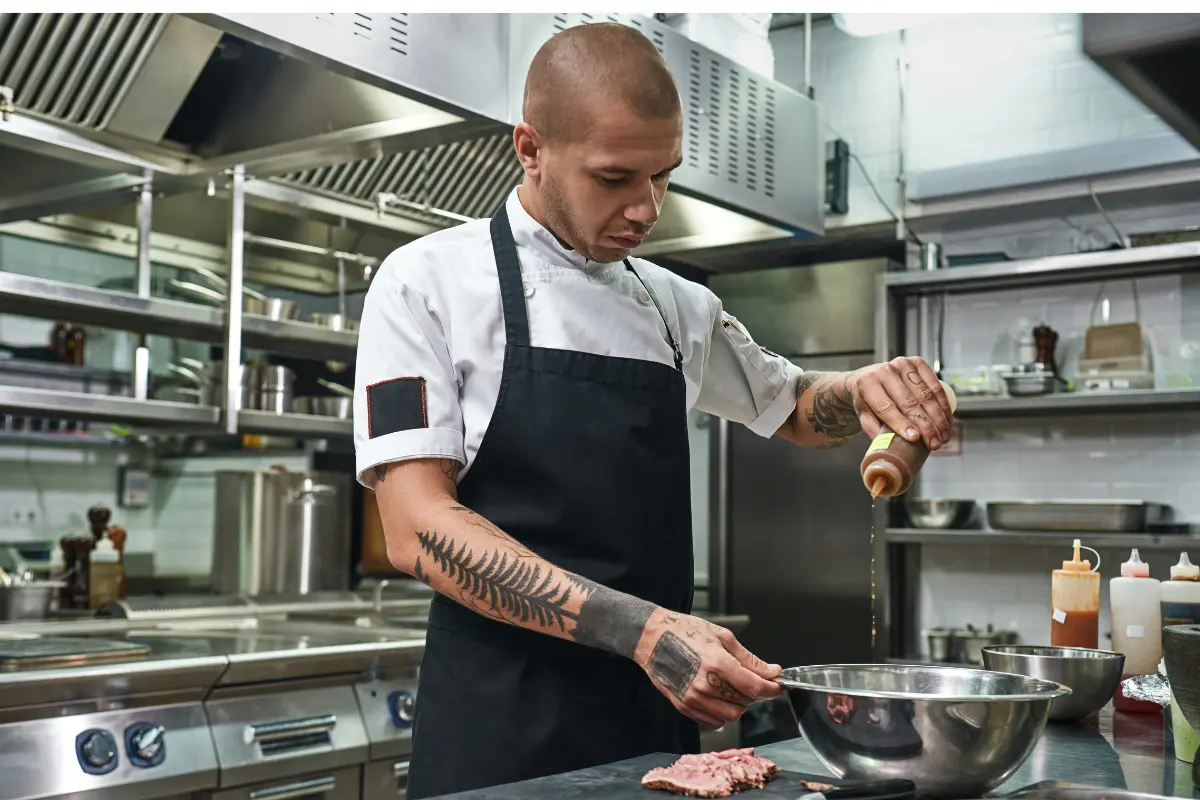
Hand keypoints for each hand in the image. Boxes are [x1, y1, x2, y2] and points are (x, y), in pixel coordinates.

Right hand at [634, 610, 781, 728]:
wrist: (652, 639)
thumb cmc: (685, 632)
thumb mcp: (722, 637)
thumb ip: (749, 659)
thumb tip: (772, 672)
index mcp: (717, 663)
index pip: (755, 687)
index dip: (771, 689)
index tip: (776, 686)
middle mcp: (705, 685)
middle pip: (745, 702)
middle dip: (754, 693)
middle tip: (750, 679)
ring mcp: (693, 699)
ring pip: (731, 715)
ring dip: (739, 704)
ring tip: (731, 687)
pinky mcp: (684, 706)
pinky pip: (714, 721)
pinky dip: (722, 711)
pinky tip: (718, 695)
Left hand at [848, 356, 952, 449]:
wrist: (870, 376)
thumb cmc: (868, 400)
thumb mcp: (864, 415)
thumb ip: (874, 430)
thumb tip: (889, 447)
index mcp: (867, 384)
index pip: (886, 407)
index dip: (901, 423)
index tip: (915, 438)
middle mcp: (885, 371)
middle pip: (909, 402)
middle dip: (925, 425)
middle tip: (934, 444)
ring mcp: (902, 364)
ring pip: (925, 394)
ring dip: (938, 418)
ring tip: (943, 437)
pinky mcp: (917, 362)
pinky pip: (935, 385)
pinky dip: (943, 405)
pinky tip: (947, 421)